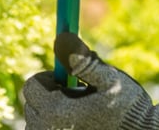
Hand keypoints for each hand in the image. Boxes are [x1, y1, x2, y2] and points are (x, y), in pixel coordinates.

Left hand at [23, 33, 158, 129]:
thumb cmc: (126, 107)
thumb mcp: (109, 79)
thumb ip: (83, 61)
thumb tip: (61, 38)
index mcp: (56, 113)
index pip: (32, 85)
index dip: (51, 75)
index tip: (73, 78)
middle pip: (32, 101)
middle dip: (51, 91)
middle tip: (79, 93)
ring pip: (37, 115)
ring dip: (52, 106)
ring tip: (80, 108)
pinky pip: (45, 127)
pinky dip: (56, 120)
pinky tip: (79, 120)